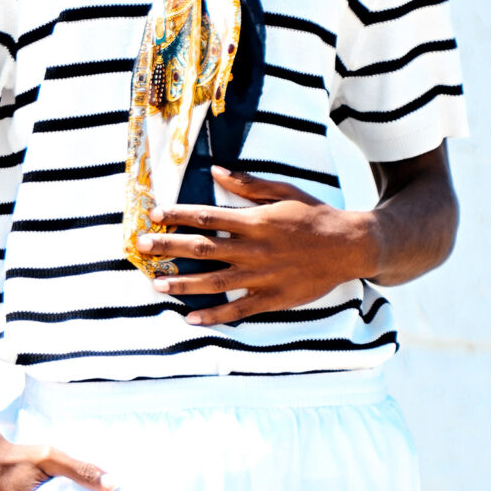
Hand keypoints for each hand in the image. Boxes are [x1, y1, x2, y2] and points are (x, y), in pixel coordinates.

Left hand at [138, 166, 377, 324]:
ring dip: (183, 284)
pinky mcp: (272, 299)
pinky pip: (238, 310)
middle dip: (168, 248)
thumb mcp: (284, 192)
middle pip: (203, 249)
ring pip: (214, 282)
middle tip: (141, 247)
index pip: (207, 216)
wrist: (350, 246)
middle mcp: (254, 250)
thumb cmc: (314, 215)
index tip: (153, 214)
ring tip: (156, 284)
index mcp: (256, 221)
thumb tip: (214, 170)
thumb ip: (247, 184)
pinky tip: (191, 319)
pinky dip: (214, 317)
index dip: (177, 215)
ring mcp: (262, 277)